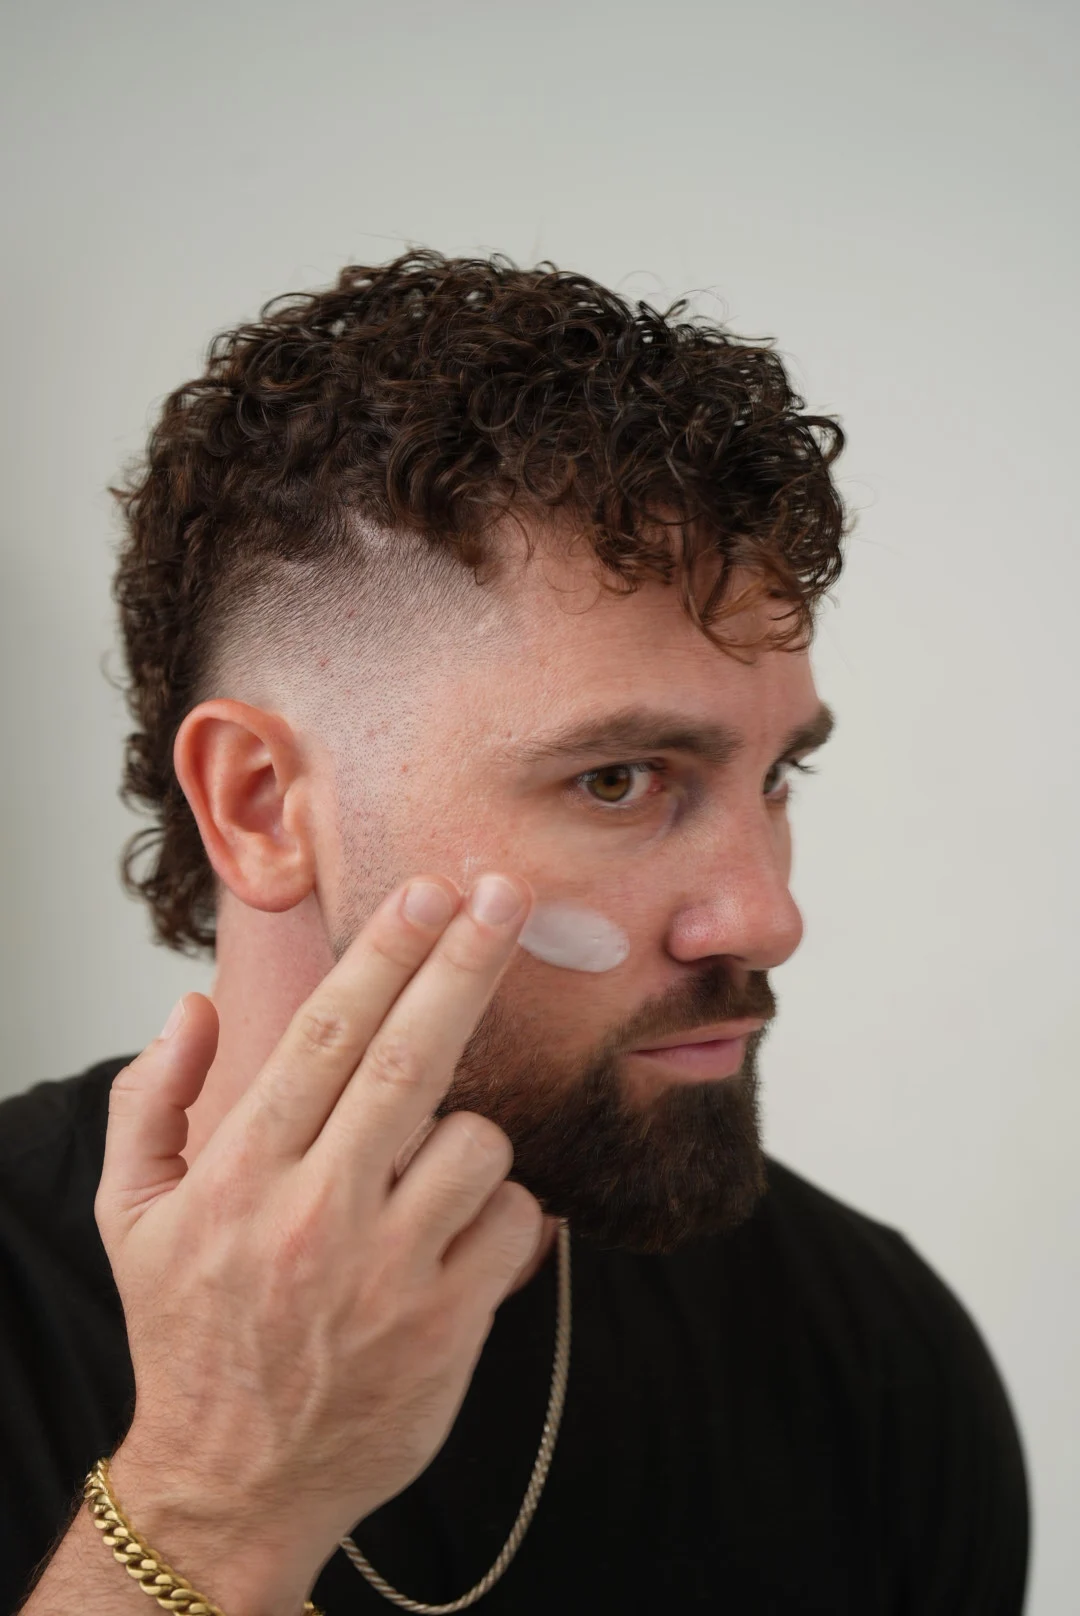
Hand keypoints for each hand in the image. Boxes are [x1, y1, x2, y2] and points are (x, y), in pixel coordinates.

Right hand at [95, 871, 541, 1608]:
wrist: (234, 1484)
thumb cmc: (189, 1334)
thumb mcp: (129, 1215)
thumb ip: (150, 1100)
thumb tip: (190, 1007)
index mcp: (240, 1171)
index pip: (324, 1034)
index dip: (383, 953)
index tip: (426, 891)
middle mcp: (316, 1210)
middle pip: (412, 1058)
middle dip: (465, 962)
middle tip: (507, 896)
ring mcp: (388, 1270)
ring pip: (479, 1142)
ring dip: (472, 1137)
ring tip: (427, 1175)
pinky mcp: (448, 1324)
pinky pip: (516, 1222)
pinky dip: (506, 1212)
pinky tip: (460, 1237)